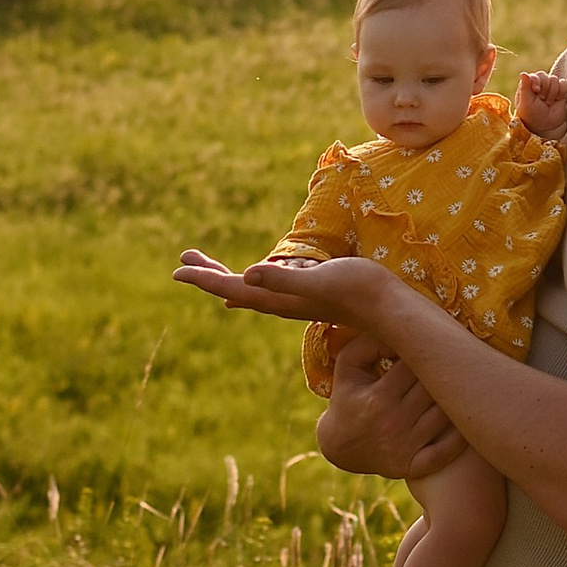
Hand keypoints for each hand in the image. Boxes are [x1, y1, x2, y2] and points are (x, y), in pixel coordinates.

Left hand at [175, 248, 387, 329]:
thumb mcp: (317, 281)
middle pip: (233, 287)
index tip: (178, 269)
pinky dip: (248, 282)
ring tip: (204, 266)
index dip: (204, 278)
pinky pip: (266, 288)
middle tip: (184, 258)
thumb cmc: (356, 290)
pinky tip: (246, 282)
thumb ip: (282, 280)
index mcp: (276, 298)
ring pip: (247, 287)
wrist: (388, 308)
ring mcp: (292, 300)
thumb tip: (247, 275)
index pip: (230, 286)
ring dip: (223, 275)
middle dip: (207, 273)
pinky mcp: (305, 293)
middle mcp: (279, 302)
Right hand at [319, 333, 458, 478]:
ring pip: (447, 416)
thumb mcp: (348, 366)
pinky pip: (449, 450)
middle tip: (460, 360)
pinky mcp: (414, 466)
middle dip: (447, 372)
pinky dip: (462, 434)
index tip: (436, 345)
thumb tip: (398, 328)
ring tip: (466, 382)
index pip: (417, 367)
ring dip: (458, 398)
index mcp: (378, 398)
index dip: (428, 353)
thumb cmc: (349, 397)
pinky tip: (466, 414)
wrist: (340, 447)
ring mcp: (405, 448)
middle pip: (435, 390)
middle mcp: (393, 424)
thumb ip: (369, 342)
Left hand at [515, 66, 566, 140]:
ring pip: (555, 79)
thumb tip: (523, 73)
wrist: (547, 128)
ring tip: (548, 103)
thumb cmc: (532, 117)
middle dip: (545, 90)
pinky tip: (557, 100)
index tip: (536, 91)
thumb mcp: (526, 104)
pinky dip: (562, 92)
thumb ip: (524, 88)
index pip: (534, 75)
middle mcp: (538, 84)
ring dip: (552, 93)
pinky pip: (564, 84)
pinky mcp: (561, 91)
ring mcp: (550, 87)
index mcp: (527, 86)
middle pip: (544, 76)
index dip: (537, 81)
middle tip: (542, 100)